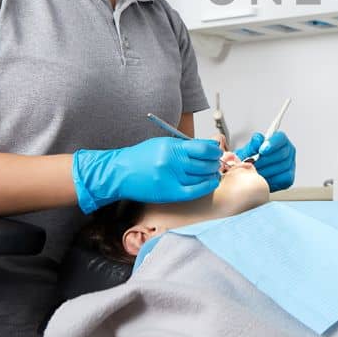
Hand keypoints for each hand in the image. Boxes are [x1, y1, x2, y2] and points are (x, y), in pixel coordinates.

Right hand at [71, 135, 223, 212]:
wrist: (120, 172)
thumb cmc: (141, 158)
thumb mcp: (163, 144)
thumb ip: (185, 146)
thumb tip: (209, 147)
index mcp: (171, 147)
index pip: (203, 148)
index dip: (214, 151)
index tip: (216, 152)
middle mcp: (172, 162)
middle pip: (205, 164)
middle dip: (215, 163)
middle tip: (216, 163)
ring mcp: (170, 178)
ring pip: (201, 177)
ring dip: (212, 175)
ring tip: (213, 173)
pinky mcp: (168, 192)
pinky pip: (194, 191)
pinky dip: (206, 187)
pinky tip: (211, 183)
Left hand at [235, 131, 295, 192]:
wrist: (249, 174)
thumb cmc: (250, 159)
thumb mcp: (248, 150)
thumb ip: (253, 144)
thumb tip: (258, 141)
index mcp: (280, 140)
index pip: (280, 138)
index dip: (272, 144)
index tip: (261, 151)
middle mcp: (288, 151)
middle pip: (282, 153)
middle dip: (265, 160)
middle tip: (253, 164)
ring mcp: (290, 165)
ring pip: (282, 166)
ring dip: (266, 170)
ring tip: (254, 172)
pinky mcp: (289, 178)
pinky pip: (282, 178)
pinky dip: (270, 179)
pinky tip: (262, 179)